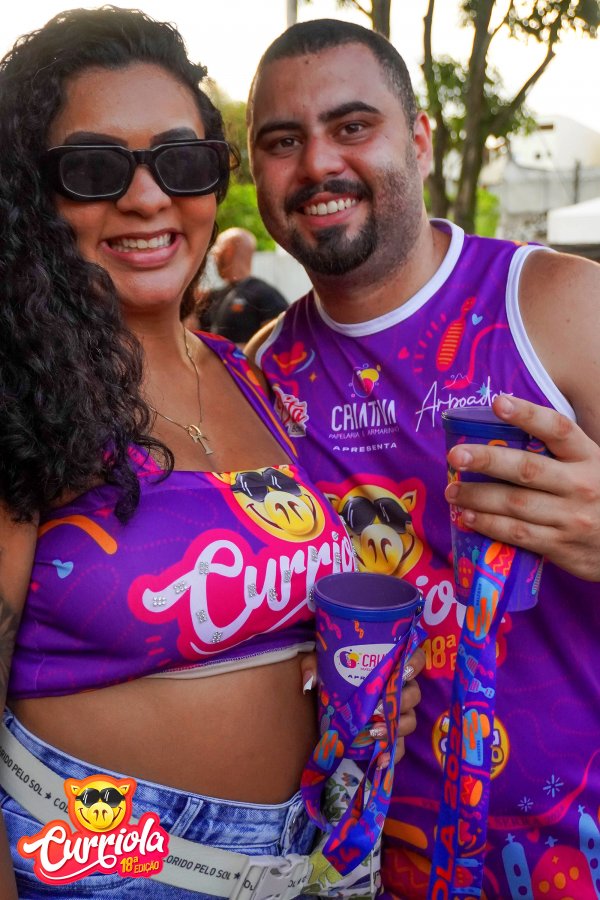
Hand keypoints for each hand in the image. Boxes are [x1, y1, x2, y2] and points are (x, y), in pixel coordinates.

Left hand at [300, 647, 424, 766]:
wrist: (319, 710)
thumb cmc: (329, 679)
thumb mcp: (319, 667)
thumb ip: (313, 665)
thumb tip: (310, 679)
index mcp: (388, 667)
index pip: (414, 659)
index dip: (415, 662)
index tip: (404, 667)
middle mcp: (397, 690)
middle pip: (414, 694)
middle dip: (403, 700)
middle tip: (380, 706)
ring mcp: (396, 715)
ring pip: (410, 720)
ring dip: (396, 727)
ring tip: (374, 732)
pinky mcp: (389, 738)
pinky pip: (399, 748)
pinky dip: (393, 754)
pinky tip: (380, 759)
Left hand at [444, 394, 599, 579]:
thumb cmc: (598, 497)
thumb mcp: (590, 467)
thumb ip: (558, 453)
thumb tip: (502, 432)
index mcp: (588, 457)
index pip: (558, 429)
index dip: (528, 414)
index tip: (498, 402)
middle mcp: (580, 485)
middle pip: (528, 468)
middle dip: (487, 460)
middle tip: (455, 455)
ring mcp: (570, 518)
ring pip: (516, 504)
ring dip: (478, 496)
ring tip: (452, 490)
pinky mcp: (559, 545)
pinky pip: (517, 533)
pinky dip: (489, 524)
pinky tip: (468, 517)